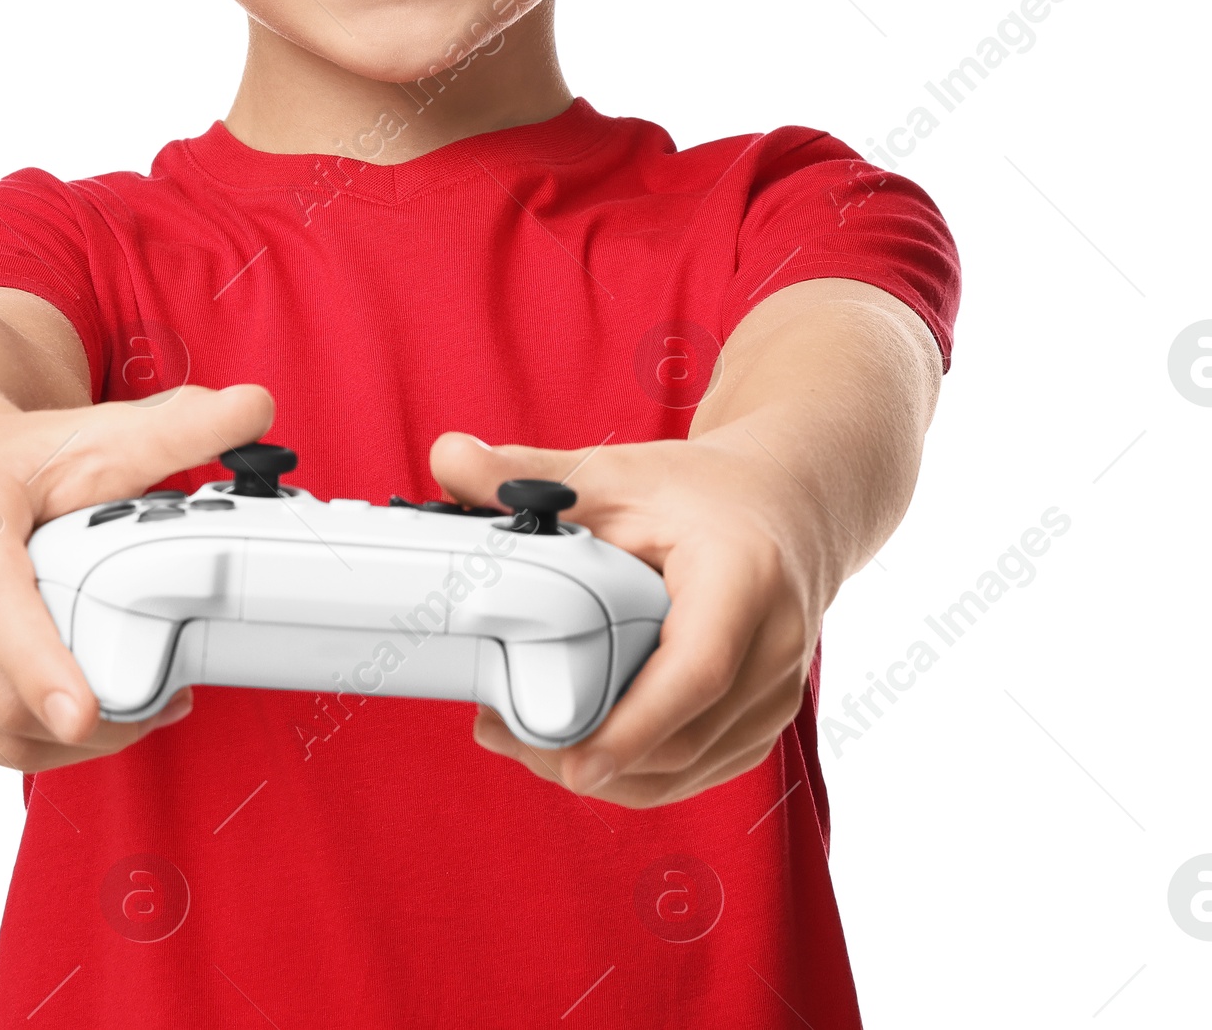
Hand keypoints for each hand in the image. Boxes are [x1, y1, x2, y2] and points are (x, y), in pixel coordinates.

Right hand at [0, 381, 272, 771]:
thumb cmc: (11, 454)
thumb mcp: (91, 433)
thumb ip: (176, 428)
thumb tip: (256, 407)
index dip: (37, 664)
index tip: (83, 712)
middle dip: (88, 718)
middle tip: (166, 699)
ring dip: (67, 743)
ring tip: (140, 710)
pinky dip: (32, 745)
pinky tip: (84, 718)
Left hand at [429, 427, 839, 808]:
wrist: (790, 504)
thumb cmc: (704, 490)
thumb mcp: (617, 472)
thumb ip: (528, 472)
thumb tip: (444, 457)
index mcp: (745, 577)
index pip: (697, 671)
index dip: (635, 727)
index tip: (575, 762)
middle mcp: (777, 643)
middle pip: (686, 737)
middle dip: (593, 756)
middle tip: (501, 734)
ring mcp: (778, 691)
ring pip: (692, 768)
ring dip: (610, 775)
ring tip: (521, 742)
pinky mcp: (766, 720)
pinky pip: (702, 770)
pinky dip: (640, 775)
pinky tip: (579, 751)